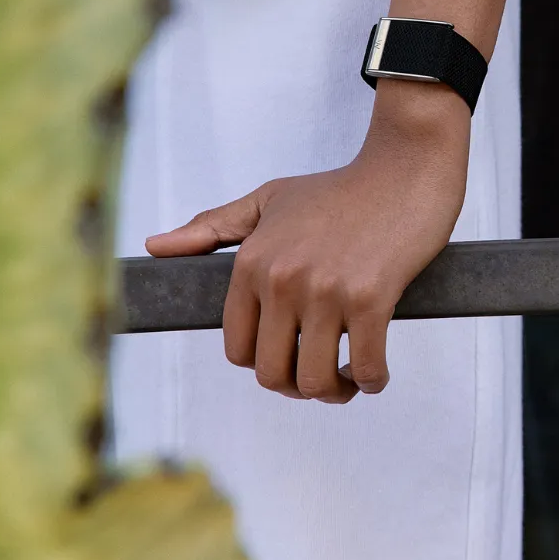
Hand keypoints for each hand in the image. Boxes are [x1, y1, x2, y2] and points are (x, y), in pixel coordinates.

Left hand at [145, 82, 470, 401]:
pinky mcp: (371, 298)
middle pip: (273, 373)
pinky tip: (375, 373)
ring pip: (316, 380)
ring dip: (335, 392)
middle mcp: (281, 280)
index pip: (238, 349)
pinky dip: (371, 381)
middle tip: (323, 376)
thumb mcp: (269, 199)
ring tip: (349, 379)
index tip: (291, 358)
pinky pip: (365, 366)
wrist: (404, 167)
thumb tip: (154, 248)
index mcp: (251, 263)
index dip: (265, 364)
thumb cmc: (339, 189)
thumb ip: (212, 227)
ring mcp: (326, 291)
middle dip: (298, 387)